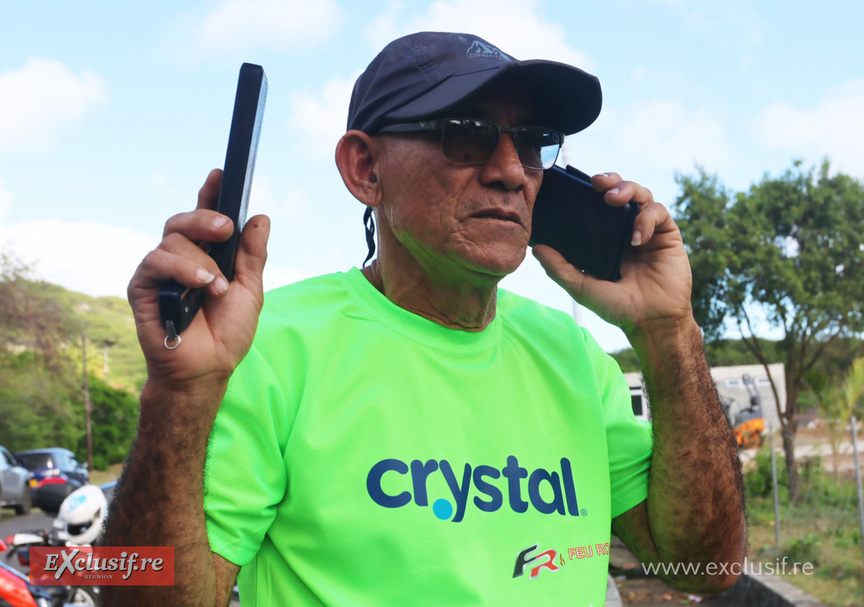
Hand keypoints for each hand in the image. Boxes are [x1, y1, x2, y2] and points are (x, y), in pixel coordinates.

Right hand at [128, 169, 269, 391]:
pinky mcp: (142, 288)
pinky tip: (202, 286)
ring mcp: (159, 272)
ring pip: (172, 241)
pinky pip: (155, 263)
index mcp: (206, 255)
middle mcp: (180, 258)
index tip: (221, 174)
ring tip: (218, 287)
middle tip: (225, 228)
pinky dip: (182, 270)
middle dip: (205, 218)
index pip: (204, 217)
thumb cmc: (226, 332)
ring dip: (201, 262)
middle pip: (182, 221)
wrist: (207, 369)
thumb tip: (260, 217)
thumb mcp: (250, 290)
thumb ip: (252, 255)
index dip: (209, 194)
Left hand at [532, 173, 692, 337]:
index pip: (597, 206)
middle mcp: (626, 229)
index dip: (589, 192)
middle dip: (611, 180)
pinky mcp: (667, 234)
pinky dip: (646, 219)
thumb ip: (559, 268)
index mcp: (606, 238)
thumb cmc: (617, 307)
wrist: (651, 322)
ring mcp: (647, 230)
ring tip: (614, 199)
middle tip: (597, 182)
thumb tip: (535, 248)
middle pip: (621, 191)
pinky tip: (637, 237)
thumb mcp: (582, 287)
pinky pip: (658, 213)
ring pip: (641, 195)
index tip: (575, 185)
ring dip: (628, 190)